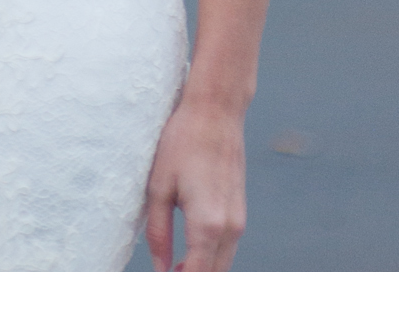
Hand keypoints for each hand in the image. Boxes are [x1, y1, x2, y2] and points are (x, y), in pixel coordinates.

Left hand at [140, 92, 247, 271]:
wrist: (217, 110)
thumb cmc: (183, 144)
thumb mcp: (158, 188)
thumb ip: (158, 235)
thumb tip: (160, 269)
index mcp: (207, 224)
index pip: (196, 278)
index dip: (176, 289)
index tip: (159, 288)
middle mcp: (229, 226)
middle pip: (213, 277)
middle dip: (190, 285)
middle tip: (163, 281)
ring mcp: (239, 218)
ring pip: (223, 265)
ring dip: (201, 274)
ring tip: (172, 273)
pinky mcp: (240, 209)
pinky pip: (227, 248)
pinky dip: (210, 260)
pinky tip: (187, 257)